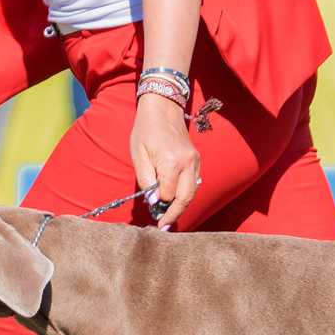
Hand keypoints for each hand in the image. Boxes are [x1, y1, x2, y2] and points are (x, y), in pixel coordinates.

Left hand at [129, 94, 201, 227]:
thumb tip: (153, 201)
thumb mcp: (138, 154)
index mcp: (172, 162)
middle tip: (164, 226)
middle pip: (185, 198)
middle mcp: (187, 163)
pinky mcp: (196, 160)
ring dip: (180, 205)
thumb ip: (145, 179)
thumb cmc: (146, 130)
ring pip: (191, 192)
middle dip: (174, 214)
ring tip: (168, 216)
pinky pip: (193, 183)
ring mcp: (194, 161)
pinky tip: (174, 199)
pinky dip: (184, 193)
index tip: (149, 209)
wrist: (163, 108)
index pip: (167, 194)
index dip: (157, 203)